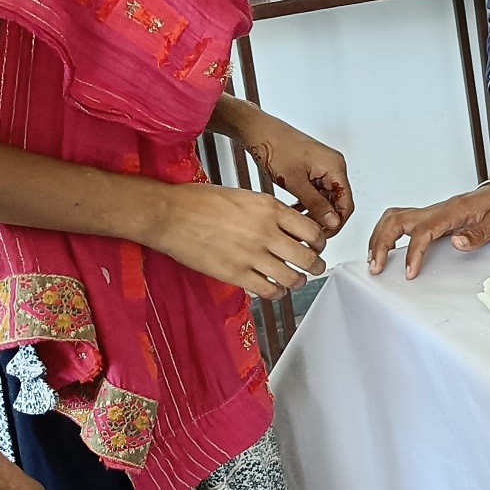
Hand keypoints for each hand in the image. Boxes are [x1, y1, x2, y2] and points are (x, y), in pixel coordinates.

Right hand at [149, 184, 326, 298]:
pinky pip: (268, 290)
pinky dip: (277, 292)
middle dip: (316, 265)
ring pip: (292, 277)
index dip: (320, 242)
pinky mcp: (235, 273)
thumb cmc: (200, 202)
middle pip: (308, 257)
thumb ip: (269, 212)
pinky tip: (275, 289)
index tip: (318, 245)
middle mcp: (265, 231)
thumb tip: (287, 226)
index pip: (313, 230)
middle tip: (316, 267)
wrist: (169, 214)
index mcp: (270, 208)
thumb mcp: (245, 196)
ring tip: (297, 280)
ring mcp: (251, 254)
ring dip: (299, 281)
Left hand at [224, 105, 353, 236]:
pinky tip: (296, 209)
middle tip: (308, 231)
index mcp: (335, 167)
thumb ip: (316, 204)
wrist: (259, 130)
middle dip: (324, 218)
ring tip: (300, 223)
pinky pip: (318, 190)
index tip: (322, 235)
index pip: (346, 204)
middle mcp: (334, 166)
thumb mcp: (295, 182)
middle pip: (338, 201)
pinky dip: (310, 202)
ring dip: (315, 211)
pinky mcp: (314, 167)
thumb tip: (332, 222)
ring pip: (327, 197)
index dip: (336, 223)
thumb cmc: (275, 147)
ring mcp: (324, 166)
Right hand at [368, 183, 489, 278]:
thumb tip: (456, 243)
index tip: (409, 272)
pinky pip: (403, 223)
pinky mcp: (433, 218)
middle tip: (375, 267)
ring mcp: (434, 212)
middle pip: (397, 219)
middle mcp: (438, 209)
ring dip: (380, 237)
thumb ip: (478, 234)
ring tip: (374, 260)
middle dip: (381, 242)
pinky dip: (388, 235)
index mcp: (454, 210)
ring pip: (395, 218)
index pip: (424, 230)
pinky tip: (386, 249)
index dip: (413, 252)